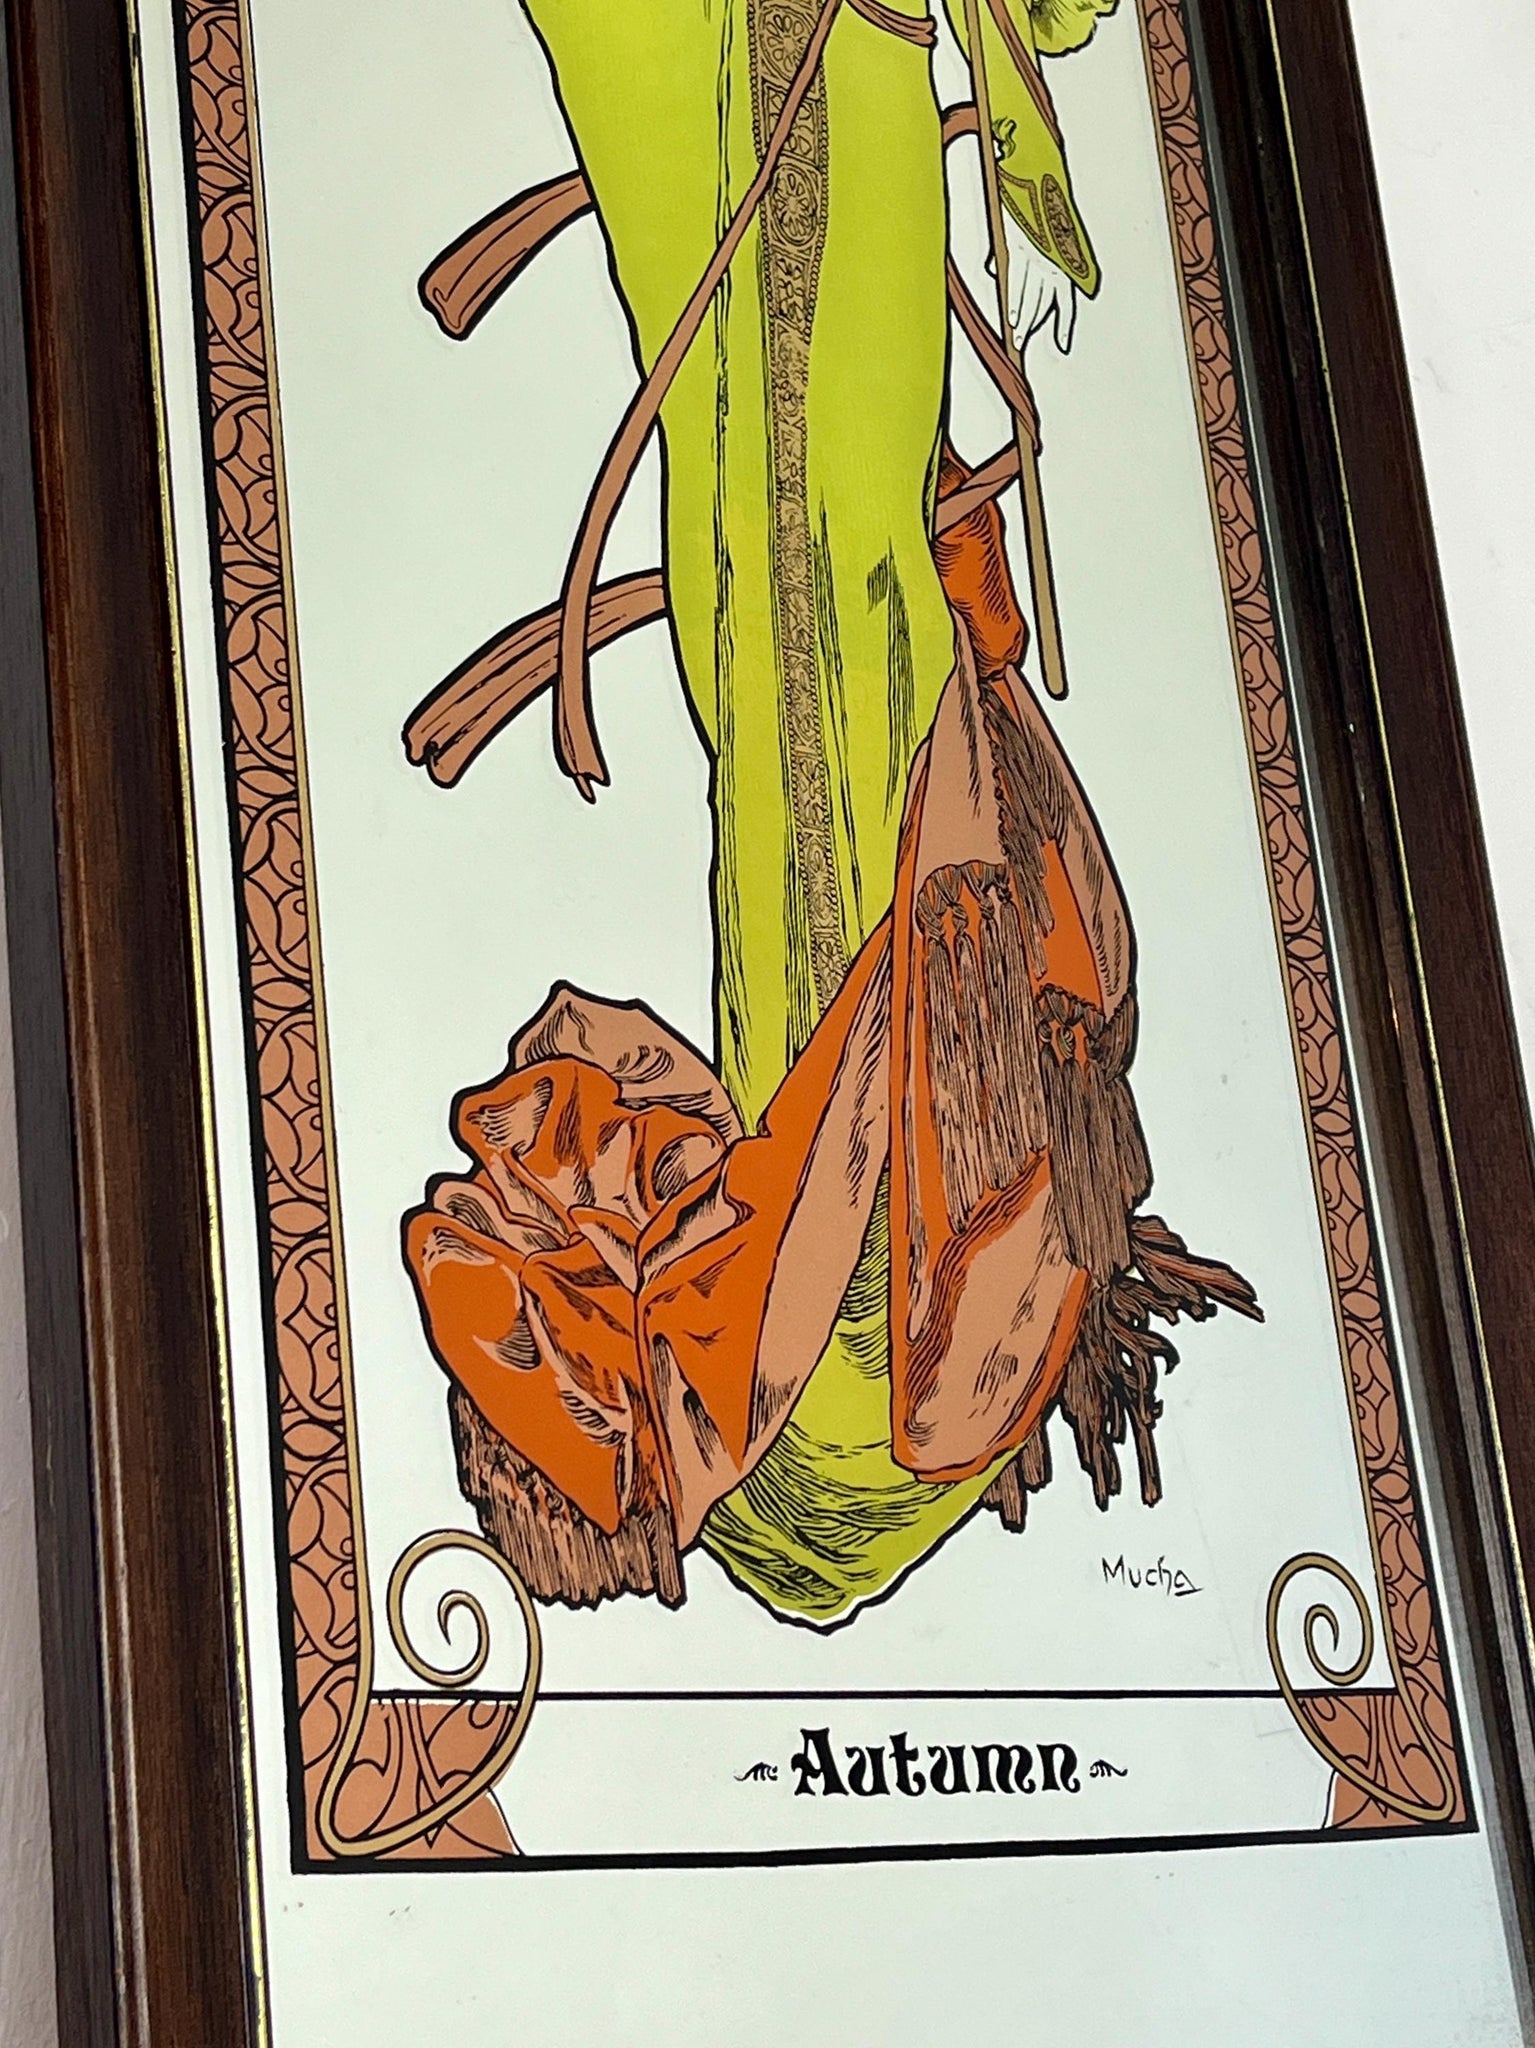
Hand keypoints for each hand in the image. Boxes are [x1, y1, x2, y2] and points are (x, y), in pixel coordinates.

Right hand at [998, 209, 1077, 355]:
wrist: (1032, 165)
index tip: (1063, 344)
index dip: (1064, 323)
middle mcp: (1052, 256)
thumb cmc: (1031, 195)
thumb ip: (1021, 255)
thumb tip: (997, 272)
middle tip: (1023, 345)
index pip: (1065, 298)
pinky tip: (1011, 317)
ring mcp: (1037, 252)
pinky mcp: (1021, 244)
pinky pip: (1017, 279)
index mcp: (1061, 255)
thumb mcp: (1033, 229)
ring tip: (1018, 338)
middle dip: (1033, 325)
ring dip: (1023, 319)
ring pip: (1030, 295)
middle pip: (1043, 301)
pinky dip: (1013, 300)